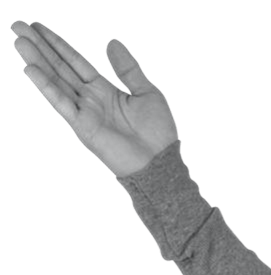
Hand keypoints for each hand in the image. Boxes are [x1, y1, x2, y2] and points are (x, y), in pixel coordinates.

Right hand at [11, 21, 177, 175]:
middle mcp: (89, 98)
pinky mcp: (83, 127)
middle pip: (59, 67)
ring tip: (18, 42)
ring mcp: (84, 112)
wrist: (160, 161)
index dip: (56, 43)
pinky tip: (30, 70)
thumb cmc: (158, 132)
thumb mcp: (146, 91)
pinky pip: (61, 103)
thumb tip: (111, 41)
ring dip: (36, 61)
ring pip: (55, 81)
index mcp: (102, 88)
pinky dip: (46, 87)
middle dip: (38, 46)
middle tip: (16, 25)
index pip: (74, 60)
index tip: (37, 25)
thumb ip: (128, 68)